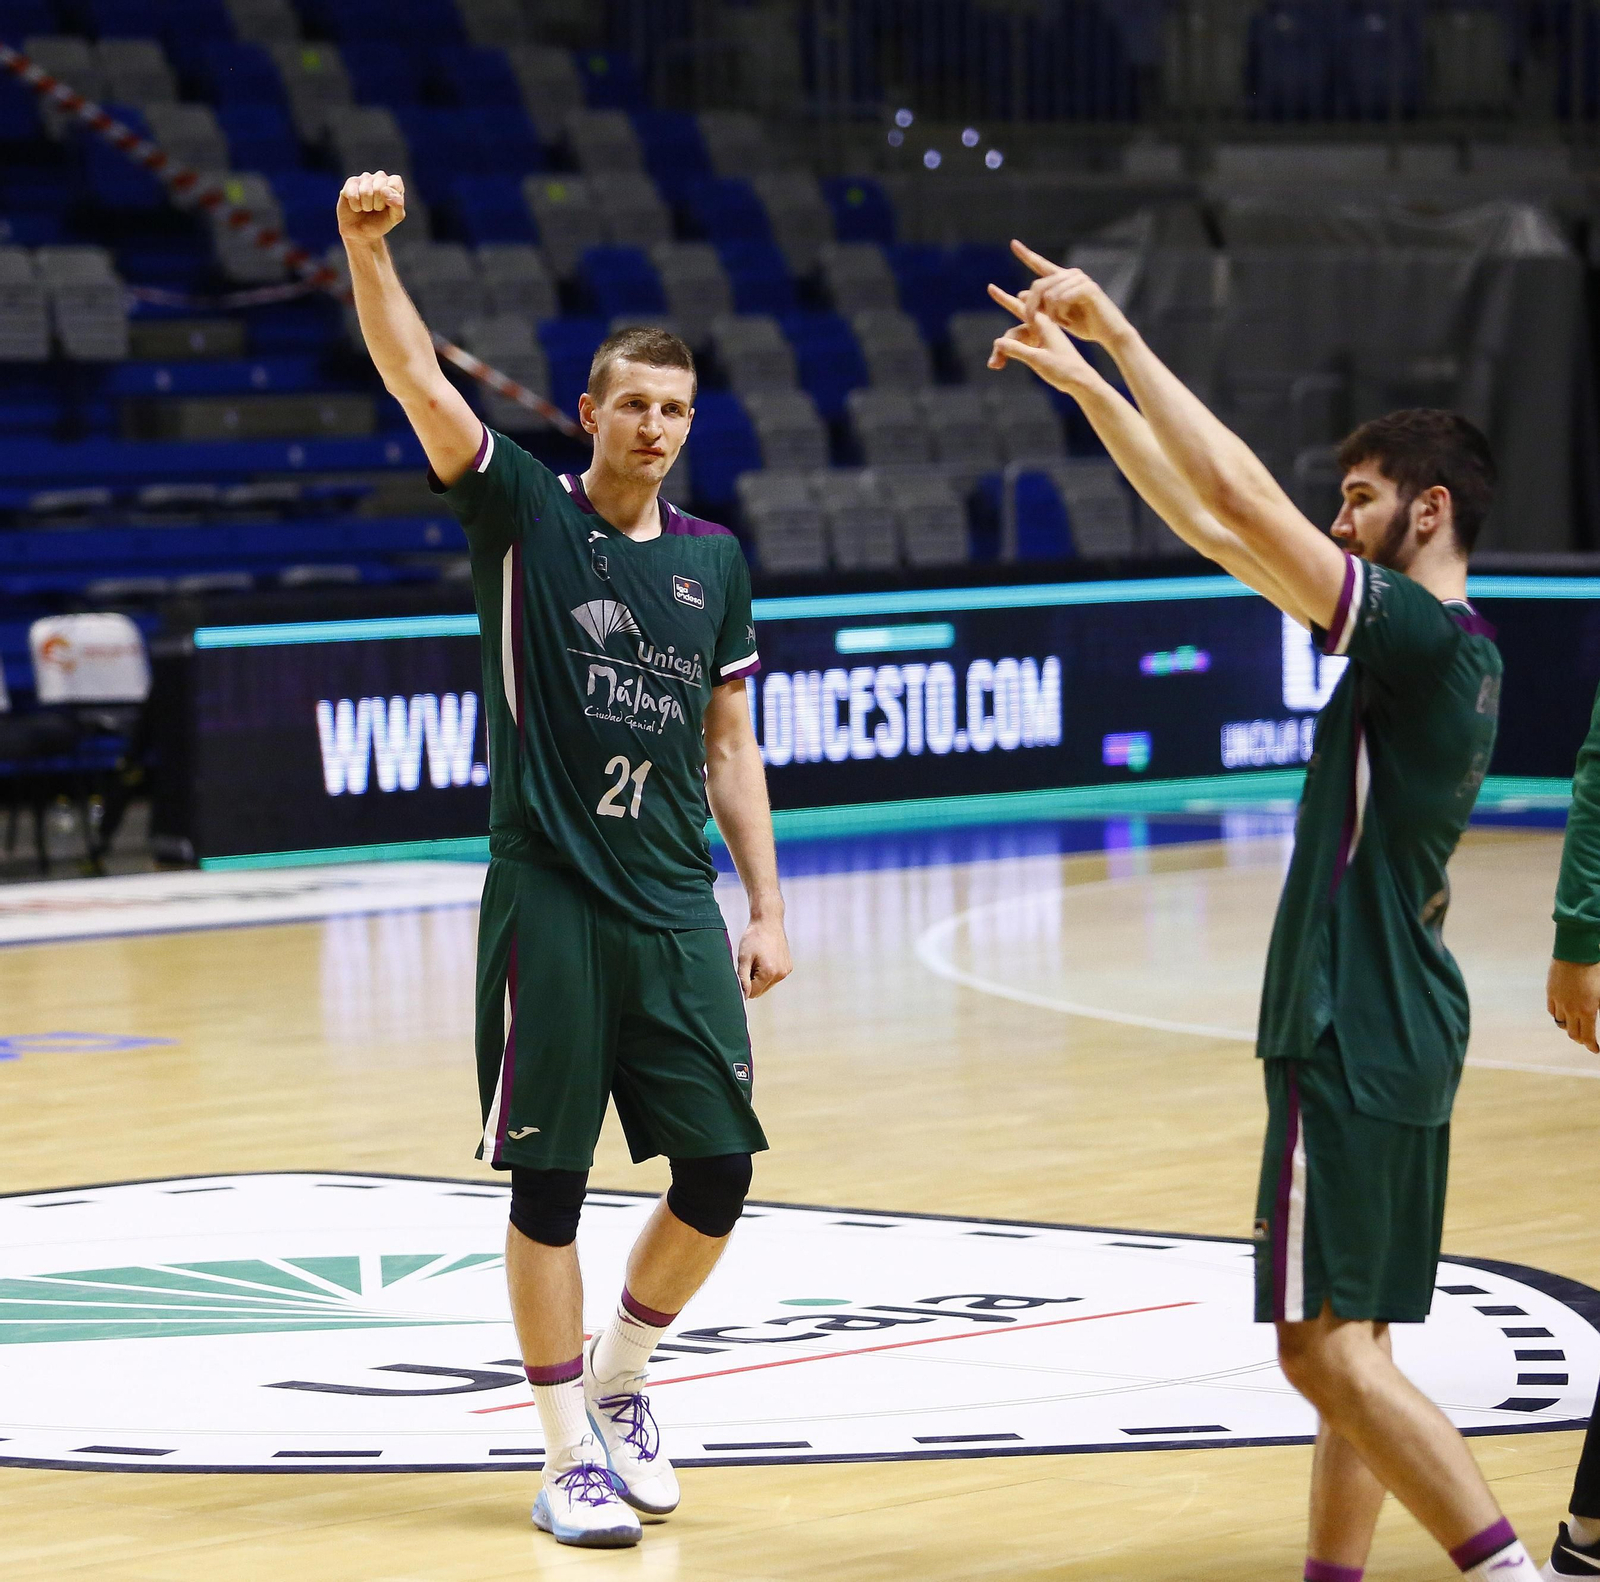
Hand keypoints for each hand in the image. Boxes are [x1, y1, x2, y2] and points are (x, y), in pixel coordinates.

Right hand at [337, 170, 406, 243]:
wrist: (362, 233)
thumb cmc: (380, 223)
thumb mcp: (394, 217)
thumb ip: (397, 204)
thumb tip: (386, 191)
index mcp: (393, 183)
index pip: (395, 182)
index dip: (391, 198)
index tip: (388, 207)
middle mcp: (379, 177)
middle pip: (379, 188)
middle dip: (378, 205)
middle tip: (376, 209)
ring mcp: (364, 178)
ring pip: (365, 191)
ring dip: (366, 206)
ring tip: (366, 208)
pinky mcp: (350, 183)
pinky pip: (353, 194)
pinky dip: (356, 206)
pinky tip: (357, 207)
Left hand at [737, 915, 791, 999]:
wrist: (768, 921)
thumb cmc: (754, 937)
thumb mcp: (743, 958)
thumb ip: (742, 979)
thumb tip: (744, 996)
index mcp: (769, 973)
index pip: (753, 993)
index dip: (744, 985)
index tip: (741, 971)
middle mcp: (780, 974)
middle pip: (760, 990)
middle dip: (752, 981)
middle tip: (750, 964)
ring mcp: (786, 971)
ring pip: (767, 984)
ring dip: (760, 977)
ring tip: (758, 959)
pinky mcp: (788, 967)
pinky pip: (774, 977)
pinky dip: (768, 972)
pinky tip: (766, 958)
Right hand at [986, 285, 1096, 392]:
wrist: (1081, 380)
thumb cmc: (1063, 370)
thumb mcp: (1039, 361)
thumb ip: (1018, 350)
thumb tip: (998, 341)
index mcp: (1043, 325)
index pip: (1019, 307)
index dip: (1003, 298)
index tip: (990, 287)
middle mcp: (1041, 328)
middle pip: (1013, 331)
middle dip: (1001, 345)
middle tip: (992, 364)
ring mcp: (1041, 337)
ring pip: (1016, 340)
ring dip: (1005, 352)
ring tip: (995, 366)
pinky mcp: (1042, 347)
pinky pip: (1021, 346)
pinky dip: (1012, 353)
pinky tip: (1001, 363)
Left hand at [1009, 239, 1132, 347]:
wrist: (1109, 332)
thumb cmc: (1085, 324)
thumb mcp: (1057, 316)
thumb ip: (1041, 305)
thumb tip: (1019, 294)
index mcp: (1062, 279)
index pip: (1041, 264)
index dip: (1026, 254)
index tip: (1013, 244)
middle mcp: (1071, 275)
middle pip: (1038, 286)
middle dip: (1031, 308)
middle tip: (1033, 324)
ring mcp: (1080, 279)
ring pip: (1049, 296)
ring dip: (1051, 315)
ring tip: (1063, 324)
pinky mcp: (1088, 288)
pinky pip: (1061, 299)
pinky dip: (1060, 315)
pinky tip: (1068, 322)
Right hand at [1548, 958, 1599, 1053]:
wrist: (1577, 952)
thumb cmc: (1595, 970)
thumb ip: (1598, 1006)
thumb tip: (1595, 1014)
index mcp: (1588, 1010)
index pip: (1587, 1036)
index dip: (1591, 1046)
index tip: (1595, 1050)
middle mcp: (1572, 1009)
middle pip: (1573, 1034)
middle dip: (1581, 1039)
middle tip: (1587, 1039)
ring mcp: (1559, 1001)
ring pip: (1561, 1023)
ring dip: (1569, 1027)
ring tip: (1576, 1025)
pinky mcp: (1551, 993)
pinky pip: (1553, 1011)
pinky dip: (1559, 1016)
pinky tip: (1565, 1014)